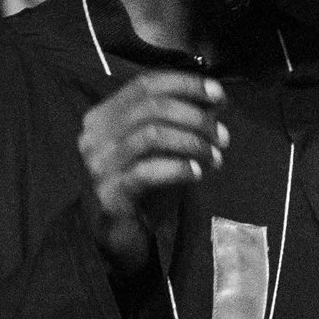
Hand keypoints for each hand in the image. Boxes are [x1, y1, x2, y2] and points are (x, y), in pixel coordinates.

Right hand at [77, 71, 228, 273]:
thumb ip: (183, 121)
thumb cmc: (143, 187)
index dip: (185, 84)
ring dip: (192, 142)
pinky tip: (197, 173)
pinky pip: (147, 171)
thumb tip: (215, 99)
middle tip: (222, 136)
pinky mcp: (109, 192)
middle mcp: (95, 135)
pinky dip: (177, 167)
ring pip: (151, 134)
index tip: (219, 94)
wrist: (118, 235)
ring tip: (216, 157)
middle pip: (151, 107)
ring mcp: (99, 164)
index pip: (145, 84)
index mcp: (104, 115)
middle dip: (195, 117)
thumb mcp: (164, 148)